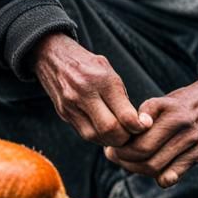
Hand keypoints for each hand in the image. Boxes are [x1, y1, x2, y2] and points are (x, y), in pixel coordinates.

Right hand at [32, 33, 151, 146]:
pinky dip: (98, 137)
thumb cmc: (88, 64)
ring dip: (111, 140)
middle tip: (132, 134)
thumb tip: (139, 123)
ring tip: (119, 134)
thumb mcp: (108, 71)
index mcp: (102, 79)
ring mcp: (71, 105)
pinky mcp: (63, 113)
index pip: (124, 115)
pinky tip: (105, 132)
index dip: (138, 126)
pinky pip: (84, 134)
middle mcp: (84, 93)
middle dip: (125, 137)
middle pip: (110, 130)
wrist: (53, 57)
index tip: (144, 125)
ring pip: (95, 136)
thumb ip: (122, 97)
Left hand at [104, 70, 197, 187]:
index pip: (142, 145)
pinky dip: (159, 177)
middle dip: (126, 162)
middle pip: (149, 161)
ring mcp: (196, 147)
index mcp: (175, 116)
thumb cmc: (182, 102)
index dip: (122, 151)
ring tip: (127, 161)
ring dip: (138, 170)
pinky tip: (149, 169)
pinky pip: (175, 175)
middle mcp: (187, 134)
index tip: (111, 148)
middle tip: (114, 155)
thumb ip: (145, 114)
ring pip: (159, 171)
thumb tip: (127, 131)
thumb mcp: (162, 100)